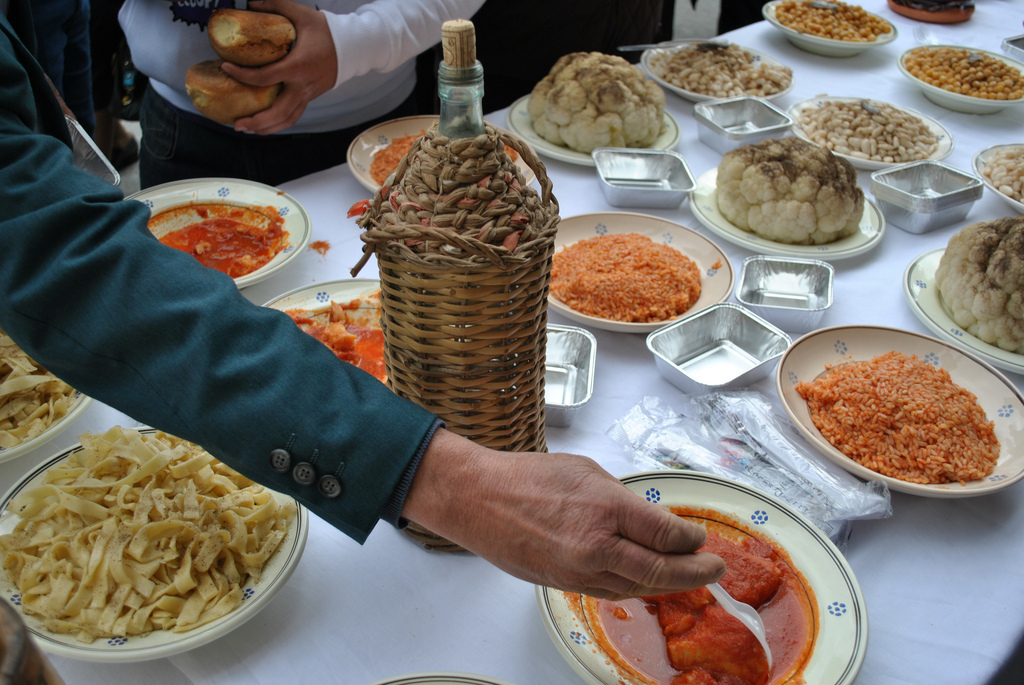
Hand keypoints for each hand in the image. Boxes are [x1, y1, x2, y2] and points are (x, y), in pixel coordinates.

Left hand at [221, 0, 337, 134]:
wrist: (353, 46)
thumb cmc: (327, 30)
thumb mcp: (301, 13)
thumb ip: (276, 5)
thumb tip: (250, 3)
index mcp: (298, 65)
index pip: (266, 77)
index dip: (243, 75)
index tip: (226, 68)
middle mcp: (303, 85)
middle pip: (278, 112)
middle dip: (257, 121)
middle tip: (237, 123)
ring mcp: (309, 94)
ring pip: (288, 119)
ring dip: (267, 128)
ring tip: (247, 129)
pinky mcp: (311, 96)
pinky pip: (294, 115)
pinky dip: (278, 123)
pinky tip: (264, 125)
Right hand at [403, 429, 726, 599]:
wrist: (477, 500)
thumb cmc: (525, 478)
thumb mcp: (585, 471)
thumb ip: (622, 499)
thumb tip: (649, 519)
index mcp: (605, 509)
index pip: (666, 534)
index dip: (690, 539)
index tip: (700, 537)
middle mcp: (596, 546)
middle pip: (660, 572)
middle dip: (695, 572)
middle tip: (715, 568)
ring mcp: (579, 571)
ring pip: (638, 587)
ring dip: (669, 585)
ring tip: (689, 577)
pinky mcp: (565, 584)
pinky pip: (611, 590)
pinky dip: (637, 587)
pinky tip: (649, 582)